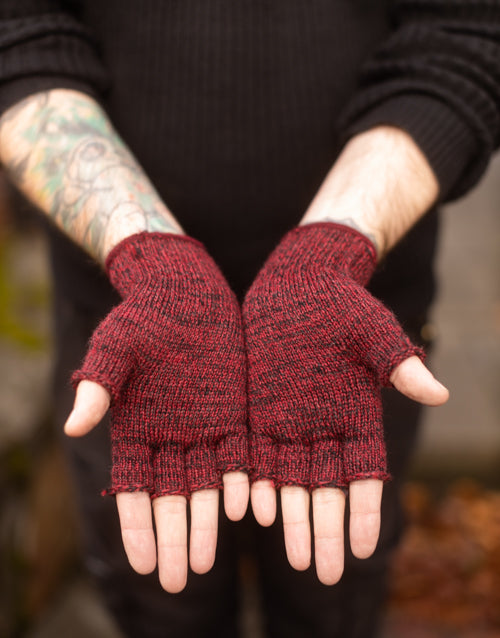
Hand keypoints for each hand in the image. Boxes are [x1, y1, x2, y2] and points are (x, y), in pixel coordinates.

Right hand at [65, 232, 249, 591]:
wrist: (185, 290)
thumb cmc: (142, 316)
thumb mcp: (116, 347)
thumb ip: (99, 385)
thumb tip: (74, 426)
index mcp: (134, 429)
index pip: (133, 490)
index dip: (138, 527)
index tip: (145, 563)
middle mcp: (170, 437)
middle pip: (171, 498)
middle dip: (173, 539)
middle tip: (179, 581)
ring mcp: (204, 427)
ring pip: (206, 485)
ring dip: (207, 523)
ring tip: (208, 562)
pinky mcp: (235, 412)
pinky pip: (240, 455)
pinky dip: (242, 483)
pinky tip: (247, 512)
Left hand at [243, 223, 447, 583]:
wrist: (301, 282)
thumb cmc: (344, 305)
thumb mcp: (372, 332)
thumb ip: (398, 364)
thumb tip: (439, 392)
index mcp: (358, 414)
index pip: (364, 474)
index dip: (363, 511)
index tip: (363, 549)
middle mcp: (324, 426)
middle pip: (326, 488)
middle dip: (324, 529)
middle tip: (321, 574)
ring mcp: (290, 420)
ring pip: (291, 479)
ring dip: (292, 518)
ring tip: (293, 558)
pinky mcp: (259, 408)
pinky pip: (256, 453)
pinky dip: (256, 481)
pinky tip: (254, 511)